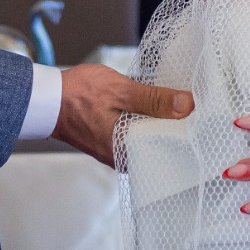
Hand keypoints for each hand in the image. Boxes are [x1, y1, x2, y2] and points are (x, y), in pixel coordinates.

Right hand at [52, 64, 192, 165]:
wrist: (45, 98)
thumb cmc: (78, 95)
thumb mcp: (121, 91)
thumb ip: (154, 99)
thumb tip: (186, 105)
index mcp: (126, 150)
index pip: (168, 151)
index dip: (187, 134)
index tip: (203, 119)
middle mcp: (122, 157)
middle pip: (160, 146)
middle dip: (177, 129)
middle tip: (196, 111)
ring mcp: (115, 150)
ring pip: (148, 140)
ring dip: (162, 125)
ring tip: (181, 108)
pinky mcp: (111, 140)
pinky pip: (136, 135)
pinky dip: (147, 123)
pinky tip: (156, 110)